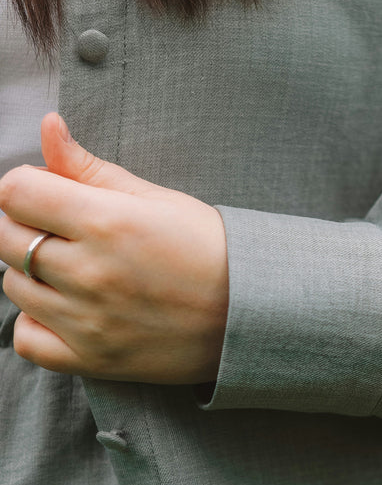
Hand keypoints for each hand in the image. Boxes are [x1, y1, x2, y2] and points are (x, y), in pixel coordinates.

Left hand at [0, 113, 228, 383]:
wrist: (254, 312)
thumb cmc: (209, 248)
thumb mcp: (157, 198)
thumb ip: (91, 168)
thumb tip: (49, 126)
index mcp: (109, 221)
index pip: (16, 191)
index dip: (27, 184)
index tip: (49, 192)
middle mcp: (90, 272)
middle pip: (6, 237)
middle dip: (25, 223)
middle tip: (61, 228)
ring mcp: (89, 320)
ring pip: (13, 286)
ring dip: (33, 271)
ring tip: (75, 268)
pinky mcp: (93, 358)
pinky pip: (27, 339)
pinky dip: (35, 322)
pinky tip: (65, 307)